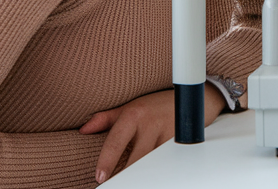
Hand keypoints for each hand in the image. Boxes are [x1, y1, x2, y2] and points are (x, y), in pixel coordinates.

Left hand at [81, 87, 224, 182]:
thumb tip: (83, 129)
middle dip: (124, 174)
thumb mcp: (129, 107)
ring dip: (142, 173)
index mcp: (134, 114)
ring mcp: (168, 133)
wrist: (194, 97)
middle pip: (135, 158)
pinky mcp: (181, 142)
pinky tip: (154, 173)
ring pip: (152, 162)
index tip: (100, 177)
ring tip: (133, 180)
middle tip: (116, 183)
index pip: (116, 141)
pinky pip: (166, 160)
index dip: (106, 161)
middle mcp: (151, 123)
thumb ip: (105, 119)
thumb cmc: (157, 104)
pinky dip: (159, 168)